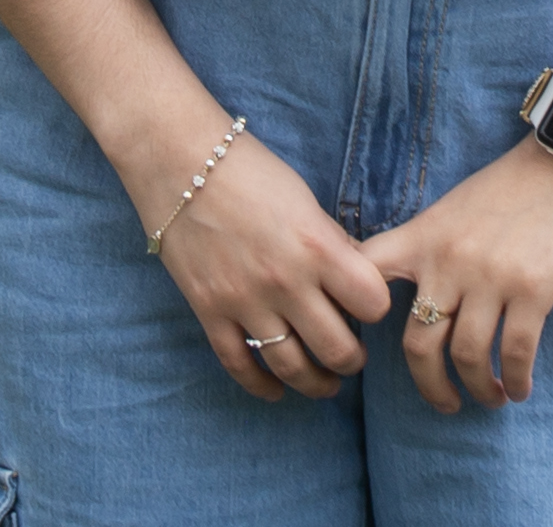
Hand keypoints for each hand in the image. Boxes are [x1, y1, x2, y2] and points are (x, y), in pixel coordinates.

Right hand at [146, 128, 391, 401]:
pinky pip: (240, 365)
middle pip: (337, 348)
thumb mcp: (304, 199)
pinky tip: (276, 392)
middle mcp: (285, 281)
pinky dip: (262, 387)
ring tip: (325, 382)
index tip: (368, 306)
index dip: (375, 308)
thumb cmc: (248, 169)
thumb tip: (357, 275)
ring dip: (316, 382)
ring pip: (291, 367)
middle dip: (352, 359)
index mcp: (316, 245)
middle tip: (353, 356)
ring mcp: (244, 301)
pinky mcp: (209, 311)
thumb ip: (331, 242)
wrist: (177, 160)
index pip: (371, 303)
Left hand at [359, 138, 552, 410]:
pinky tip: (519, 388)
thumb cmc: (520, 181)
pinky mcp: (534, 289)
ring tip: (491, 398)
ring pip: (468, 357)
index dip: (351, 311)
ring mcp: (491, 277)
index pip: (368, 273)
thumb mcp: (460, 204)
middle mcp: (449, 260)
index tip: (361, 342)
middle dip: (430, 386)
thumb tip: (424, 290)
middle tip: (444, 402)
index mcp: (425, 235)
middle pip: (419, 344)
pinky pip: (515, 352)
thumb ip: (436, 243)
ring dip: (478, 389)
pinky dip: (516, 380)